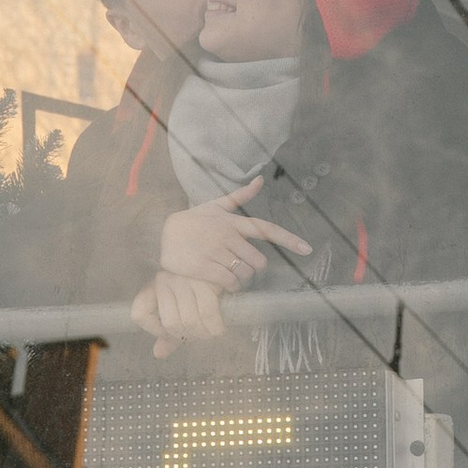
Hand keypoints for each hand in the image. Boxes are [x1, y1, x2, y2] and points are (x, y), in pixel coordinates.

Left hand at [133, 267, 229, 355]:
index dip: (155, 331)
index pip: (139, 314)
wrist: (222, 266)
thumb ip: (168, 333)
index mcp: (153, 286)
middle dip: (186, 336)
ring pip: (189, 322)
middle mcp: (165, 280)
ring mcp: (184, 280)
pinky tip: (217, 330)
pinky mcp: (205, 282)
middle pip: (169, 324)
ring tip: (208, 332)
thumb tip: (158, 354)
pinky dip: (214, 328)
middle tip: (197, 334)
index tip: (170, 333)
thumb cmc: (198, 292)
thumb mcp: (179, 309)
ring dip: (202, 334)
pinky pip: (207, 314)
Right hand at [155, 179, 314, 295]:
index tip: (308, 249)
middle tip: (244, 271)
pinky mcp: (204, 267)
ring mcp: (215, 251)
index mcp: (233, 222)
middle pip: (258, 261)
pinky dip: (232, 287)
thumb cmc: (192, 221)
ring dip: (243, 280)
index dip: (289, 239)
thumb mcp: (215, 206)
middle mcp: (227, 236)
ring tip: (232, 278)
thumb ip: (239, 196)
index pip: (266, 229)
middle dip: (255, 270)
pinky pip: (229, 283)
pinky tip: (225, 286)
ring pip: (245, 273)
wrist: (160, 232)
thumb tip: (261, 179)